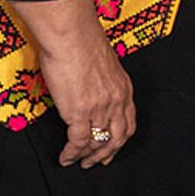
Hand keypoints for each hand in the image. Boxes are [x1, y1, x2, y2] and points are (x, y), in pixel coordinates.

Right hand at [11, 0, 135, 167]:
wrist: (71, 33)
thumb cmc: (82, 39)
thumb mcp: (102, 62)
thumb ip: (101, 79)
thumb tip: (89, 87)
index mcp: (123, 87)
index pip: (128, 122)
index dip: (120, 140)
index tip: (112, 148)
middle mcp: (115, 100)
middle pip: (117, 138)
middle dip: (106, 154)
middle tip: (96, 162)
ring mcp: (99, 108)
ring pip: (97, 143)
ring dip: (88, 156)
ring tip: (79, 162)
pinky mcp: (79, 112)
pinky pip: (77, 142)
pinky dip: (72, 154)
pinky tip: (66, 158)